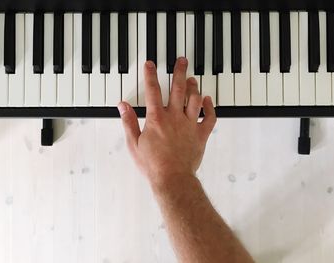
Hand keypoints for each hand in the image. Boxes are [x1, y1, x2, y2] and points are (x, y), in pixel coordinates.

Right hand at [118, 57, 216, 186]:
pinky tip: (208, 99)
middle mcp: (175, 117)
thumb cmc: (153, 164)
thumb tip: (122, 106)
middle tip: (182, 60)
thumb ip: (129, 122)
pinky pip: (210, 117)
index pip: (152, 90)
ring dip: (194, 87)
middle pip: (178, 89)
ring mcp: (189, 125)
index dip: (150, 75)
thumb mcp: (134, 144)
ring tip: (192, 78)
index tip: (150, 64)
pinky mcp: (201, 135)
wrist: (172, 178)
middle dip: (179, 71)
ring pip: (195, 99)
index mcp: (157, 118)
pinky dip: (210, 107)